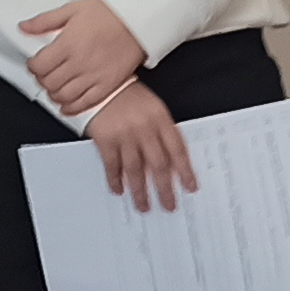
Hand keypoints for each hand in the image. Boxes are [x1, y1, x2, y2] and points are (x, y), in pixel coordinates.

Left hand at [18, 0, 145, 115]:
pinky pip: (84, 103)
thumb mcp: (72, 9)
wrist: (136, 19)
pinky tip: (66, 104)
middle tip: (44, 75)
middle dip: (42, 80)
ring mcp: (93, 76)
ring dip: (54, 95)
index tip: (35, 64)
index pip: (39, 66)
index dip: (32, 67)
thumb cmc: (107, 12)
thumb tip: (23, 27)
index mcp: (67, 44)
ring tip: (54, 87)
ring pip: (64, 96)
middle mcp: (79, 63)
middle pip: (49, 82)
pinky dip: (71, 108)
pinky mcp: (107, 85)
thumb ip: (44, 21)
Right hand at [85, 82, 197, 212]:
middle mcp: (144, 128)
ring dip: (140, 191)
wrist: (98, 84)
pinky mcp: (105, 139)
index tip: (190, 188)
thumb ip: (162, 132)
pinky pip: (112, 165)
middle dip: (165, 189)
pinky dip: (115, 180)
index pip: (178, 150)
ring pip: (135, 170)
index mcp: (160, 118)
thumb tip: (171, 164)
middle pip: (158, 164)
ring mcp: (124, 134)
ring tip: (144, 206)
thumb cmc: (128, 96)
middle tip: (169, 206)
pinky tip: (118, 190)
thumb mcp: (152, 108)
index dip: (185, 171)